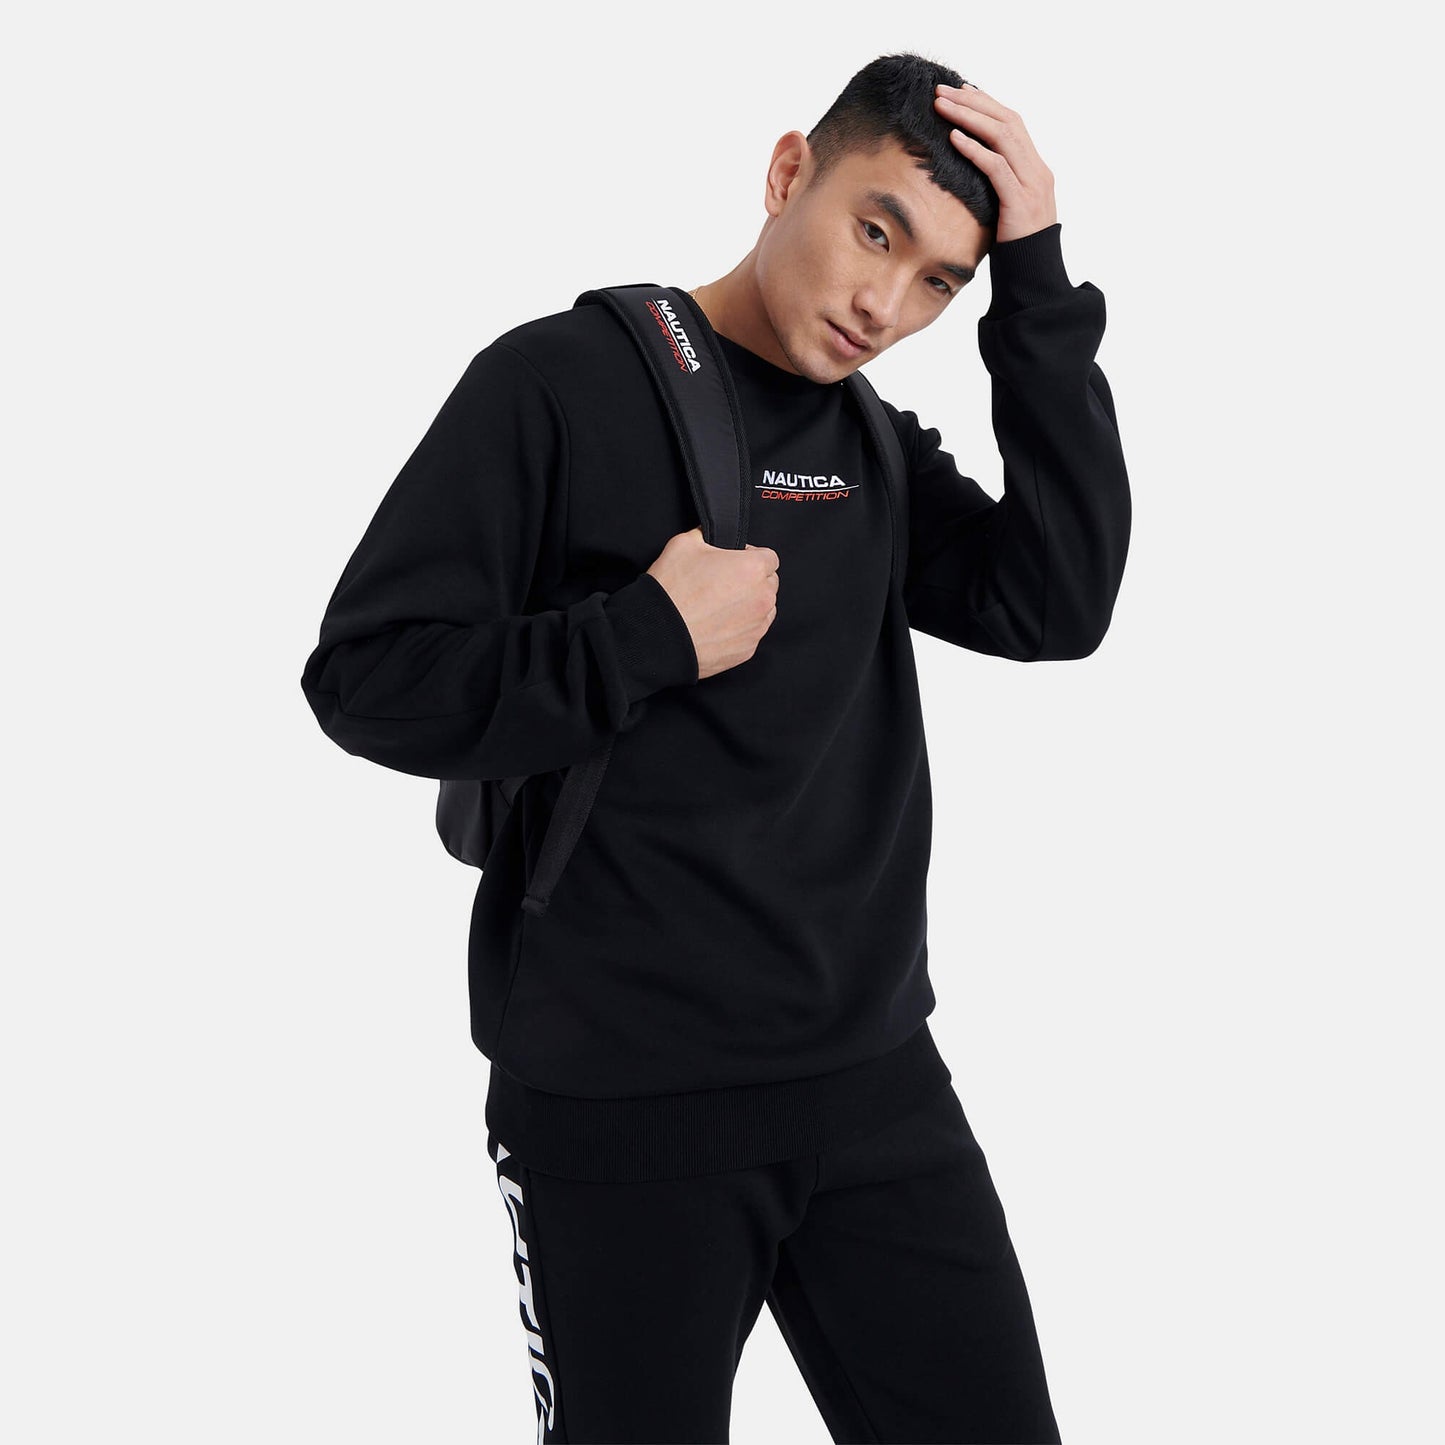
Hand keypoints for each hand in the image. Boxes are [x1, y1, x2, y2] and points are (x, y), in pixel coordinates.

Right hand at [647, 527, 779, 681]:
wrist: (658, 635)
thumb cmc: (671, 590)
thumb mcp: (684, 543)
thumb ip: (707, 535)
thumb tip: (711, 536)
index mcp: (752, 569)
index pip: (770, 557)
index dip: (751, 556)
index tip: (734, 562)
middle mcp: (762, 599)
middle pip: (769, 584)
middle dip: (752, 581)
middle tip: (723, 584)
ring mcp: (756, 627)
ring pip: (764, 610)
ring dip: (749, 605)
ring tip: (719, 606)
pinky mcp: (747, 650)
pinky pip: (751, 633)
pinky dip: (740, 629)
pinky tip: (716, 625)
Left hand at [932, 82, 1056, 243]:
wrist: (1034, 277)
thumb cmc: (1016, 248)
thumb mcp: (1007, 210)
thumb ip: (997, 187)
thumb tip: (970, 174)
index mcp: (1035, 169)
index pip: (1012, 123)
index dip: (986, 104)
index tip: (961, 90)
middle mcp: (1037, 170)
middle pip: (1007, 121)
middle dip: (973, 102)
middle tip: (942, 89)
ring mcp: (1032, 184)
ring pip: (1003, 137)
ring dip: (969, 117)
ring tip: (942, 106)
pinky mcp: (1020, 202)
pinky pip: (997, 168)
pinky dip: (975, 150)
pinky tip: (954, 138)